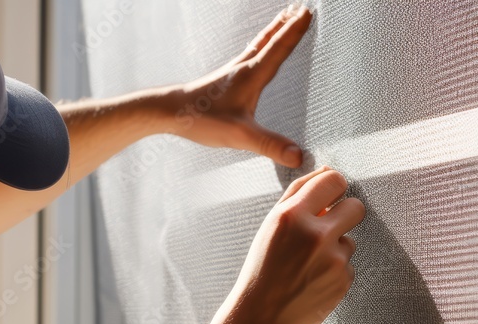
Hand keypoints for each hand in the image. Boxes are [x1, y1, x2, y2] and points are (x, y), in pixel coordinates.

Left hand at [165, 5, 311, 166]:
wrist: (169, 112)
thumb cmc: (200, 119)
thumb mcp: (239, 135)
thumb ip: (269, 144)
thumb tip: (297, 155)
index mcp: (251, 75)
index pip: (278, 48)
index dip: (295, 31)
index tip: (308, 13)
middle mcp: (242, 68)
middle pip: (269, 40)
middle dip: (286, 24)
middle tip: (299, 8)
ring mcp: (231, 73)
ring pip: (257, 45)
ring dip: (273, 32)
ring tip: (282, 21)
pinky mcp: (222, 81)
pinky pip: (247, 56)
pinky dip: (258, 46)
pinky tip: (254, 53)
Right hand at [227, 167, 364, 323]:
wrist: (260, 318)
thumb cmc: (262, 269)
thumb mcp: (271, 226)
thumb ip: (299, 194)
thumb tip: (328, 170)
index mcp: (292, 215)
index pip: (333, 180)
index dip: (335, 187)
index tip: (331, 196)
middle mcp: (315, 235)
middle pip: (356, 207)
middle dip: (346, 214)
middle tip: (328, 228)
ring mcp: (333, 259)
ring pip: (350, 240)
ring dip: (335, 248)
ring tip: (308, 266)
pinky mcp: (343, 280)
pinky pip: (348, 265)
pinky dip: (335, 272)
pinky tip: (312, 282)